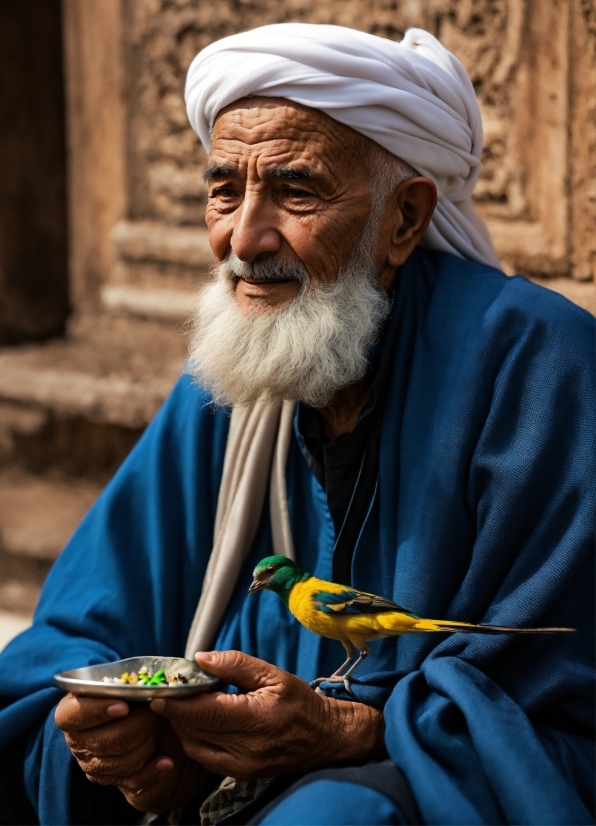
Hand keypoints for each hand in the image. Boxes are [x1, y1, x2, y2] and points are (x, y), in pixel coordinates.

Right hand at [54, 693, 213, 811]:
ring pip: (122, 761)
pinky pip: (133, 781)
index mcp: (71, 712)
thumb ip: (127, 685)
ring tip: (160, 727)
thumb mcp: (125, 685)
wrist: (147, 724)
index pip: (72, 715)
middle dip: (139, 724)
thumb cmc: (131, 696)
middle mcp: (77, 740)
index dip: (96, 711)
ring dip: (148, 742)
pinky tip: (166, 762)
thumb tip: (146, 688)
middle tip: (156, 711)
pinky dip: (153, 771)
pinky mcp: (110, 780)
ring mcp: (92, 764)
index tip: (124, 706)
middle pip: (107, 740)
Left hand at [150, 650, 385, 779]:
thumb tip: (201, 659)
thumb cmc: (299, 702)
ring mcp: (241, 767)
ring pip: (195, 748)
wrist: (324, 738)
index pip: (205, 713)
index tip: (159, 690)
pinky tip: (197, 722)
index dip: (177, 703)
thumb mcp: (272, 674)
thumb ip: (235, 664)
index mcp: (257, 719)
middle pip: (194, 731)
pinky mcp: (239, 775)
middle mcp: (246, 748)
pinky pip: (205, 757)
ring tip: (182, 705)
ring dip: (182, 727)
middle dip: (175, 713)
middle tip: (167, 693)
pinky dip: (195, 739)